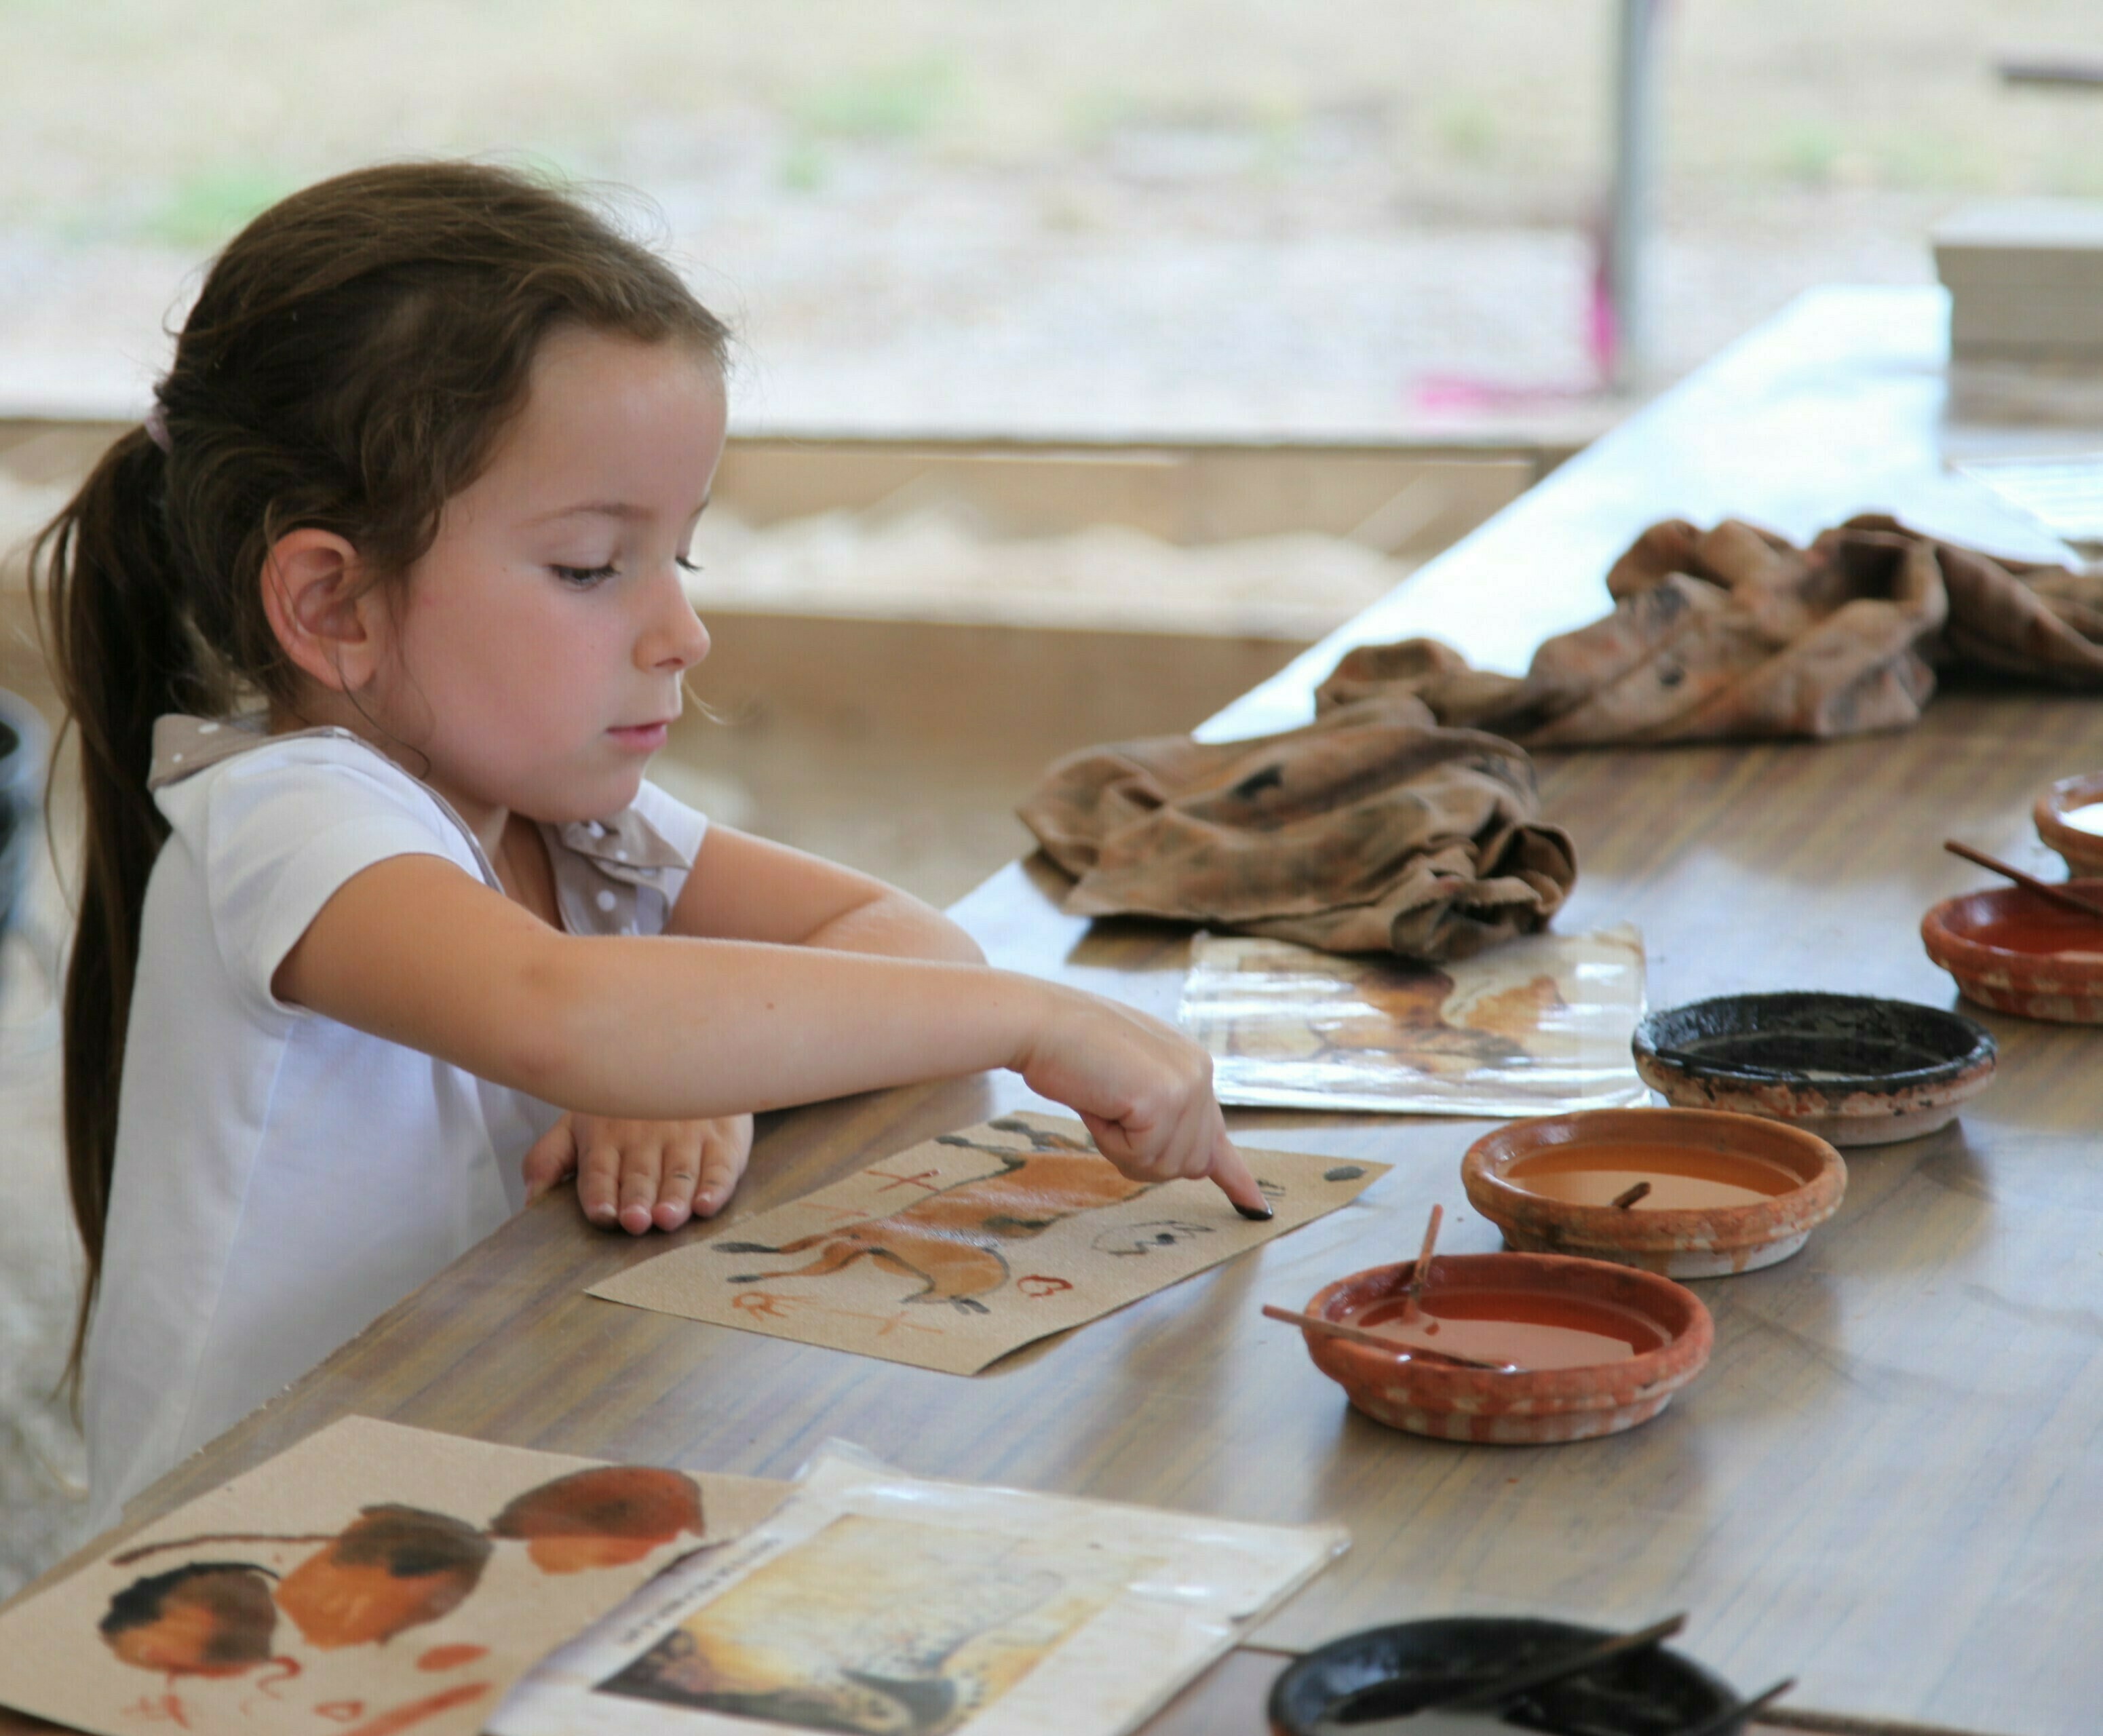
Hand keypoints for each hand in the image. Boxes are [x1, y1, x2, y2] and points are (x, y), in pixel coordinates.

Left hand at [523, 1111, 755, 1233]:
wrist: (687, 1055)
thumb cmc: (625, 1104)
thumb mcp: (580, 1120)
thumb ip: (550, 1158)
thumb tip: (530, 1200)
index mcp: (606, 1137)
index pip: (600, 1171)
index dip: (601, 1192)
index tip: (603, 1213)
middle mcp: (646, 1137)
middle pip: (641, 1176)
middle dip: (637, 1198)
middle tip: (635, 1221)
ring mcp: (687, 1137)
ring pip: (680, 1173)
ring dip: (674, 1197)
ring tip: (667, 1217)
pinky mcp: (723, 1138)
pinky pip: (721, 1166)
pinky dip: (715, 1186)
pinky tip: (706, 1203)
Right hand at [1016, 989, 1269, 1218]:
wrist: (1039, 1023)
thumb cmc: (1070, 1051)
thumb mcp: (1129, 1085)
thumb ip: (1166, 1118)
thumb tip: (1202, 1166)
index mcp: (1192, 1067)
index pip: (1218, 1132)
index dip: (1235, 1176)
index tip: (1257, 1206)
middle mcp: (1199, 1073)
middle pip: (1188, 1164)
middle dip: (1142, 1154)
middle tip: (1110, 1112)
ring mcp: (1186, 1084)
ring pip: (1163, 1166)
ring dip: (1121, 1147)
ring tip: (1102, 1101)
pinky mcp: (1164, 1099)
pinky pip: (1139, 1157)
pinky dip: (1110, 1142)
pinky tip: (1100, 1103)